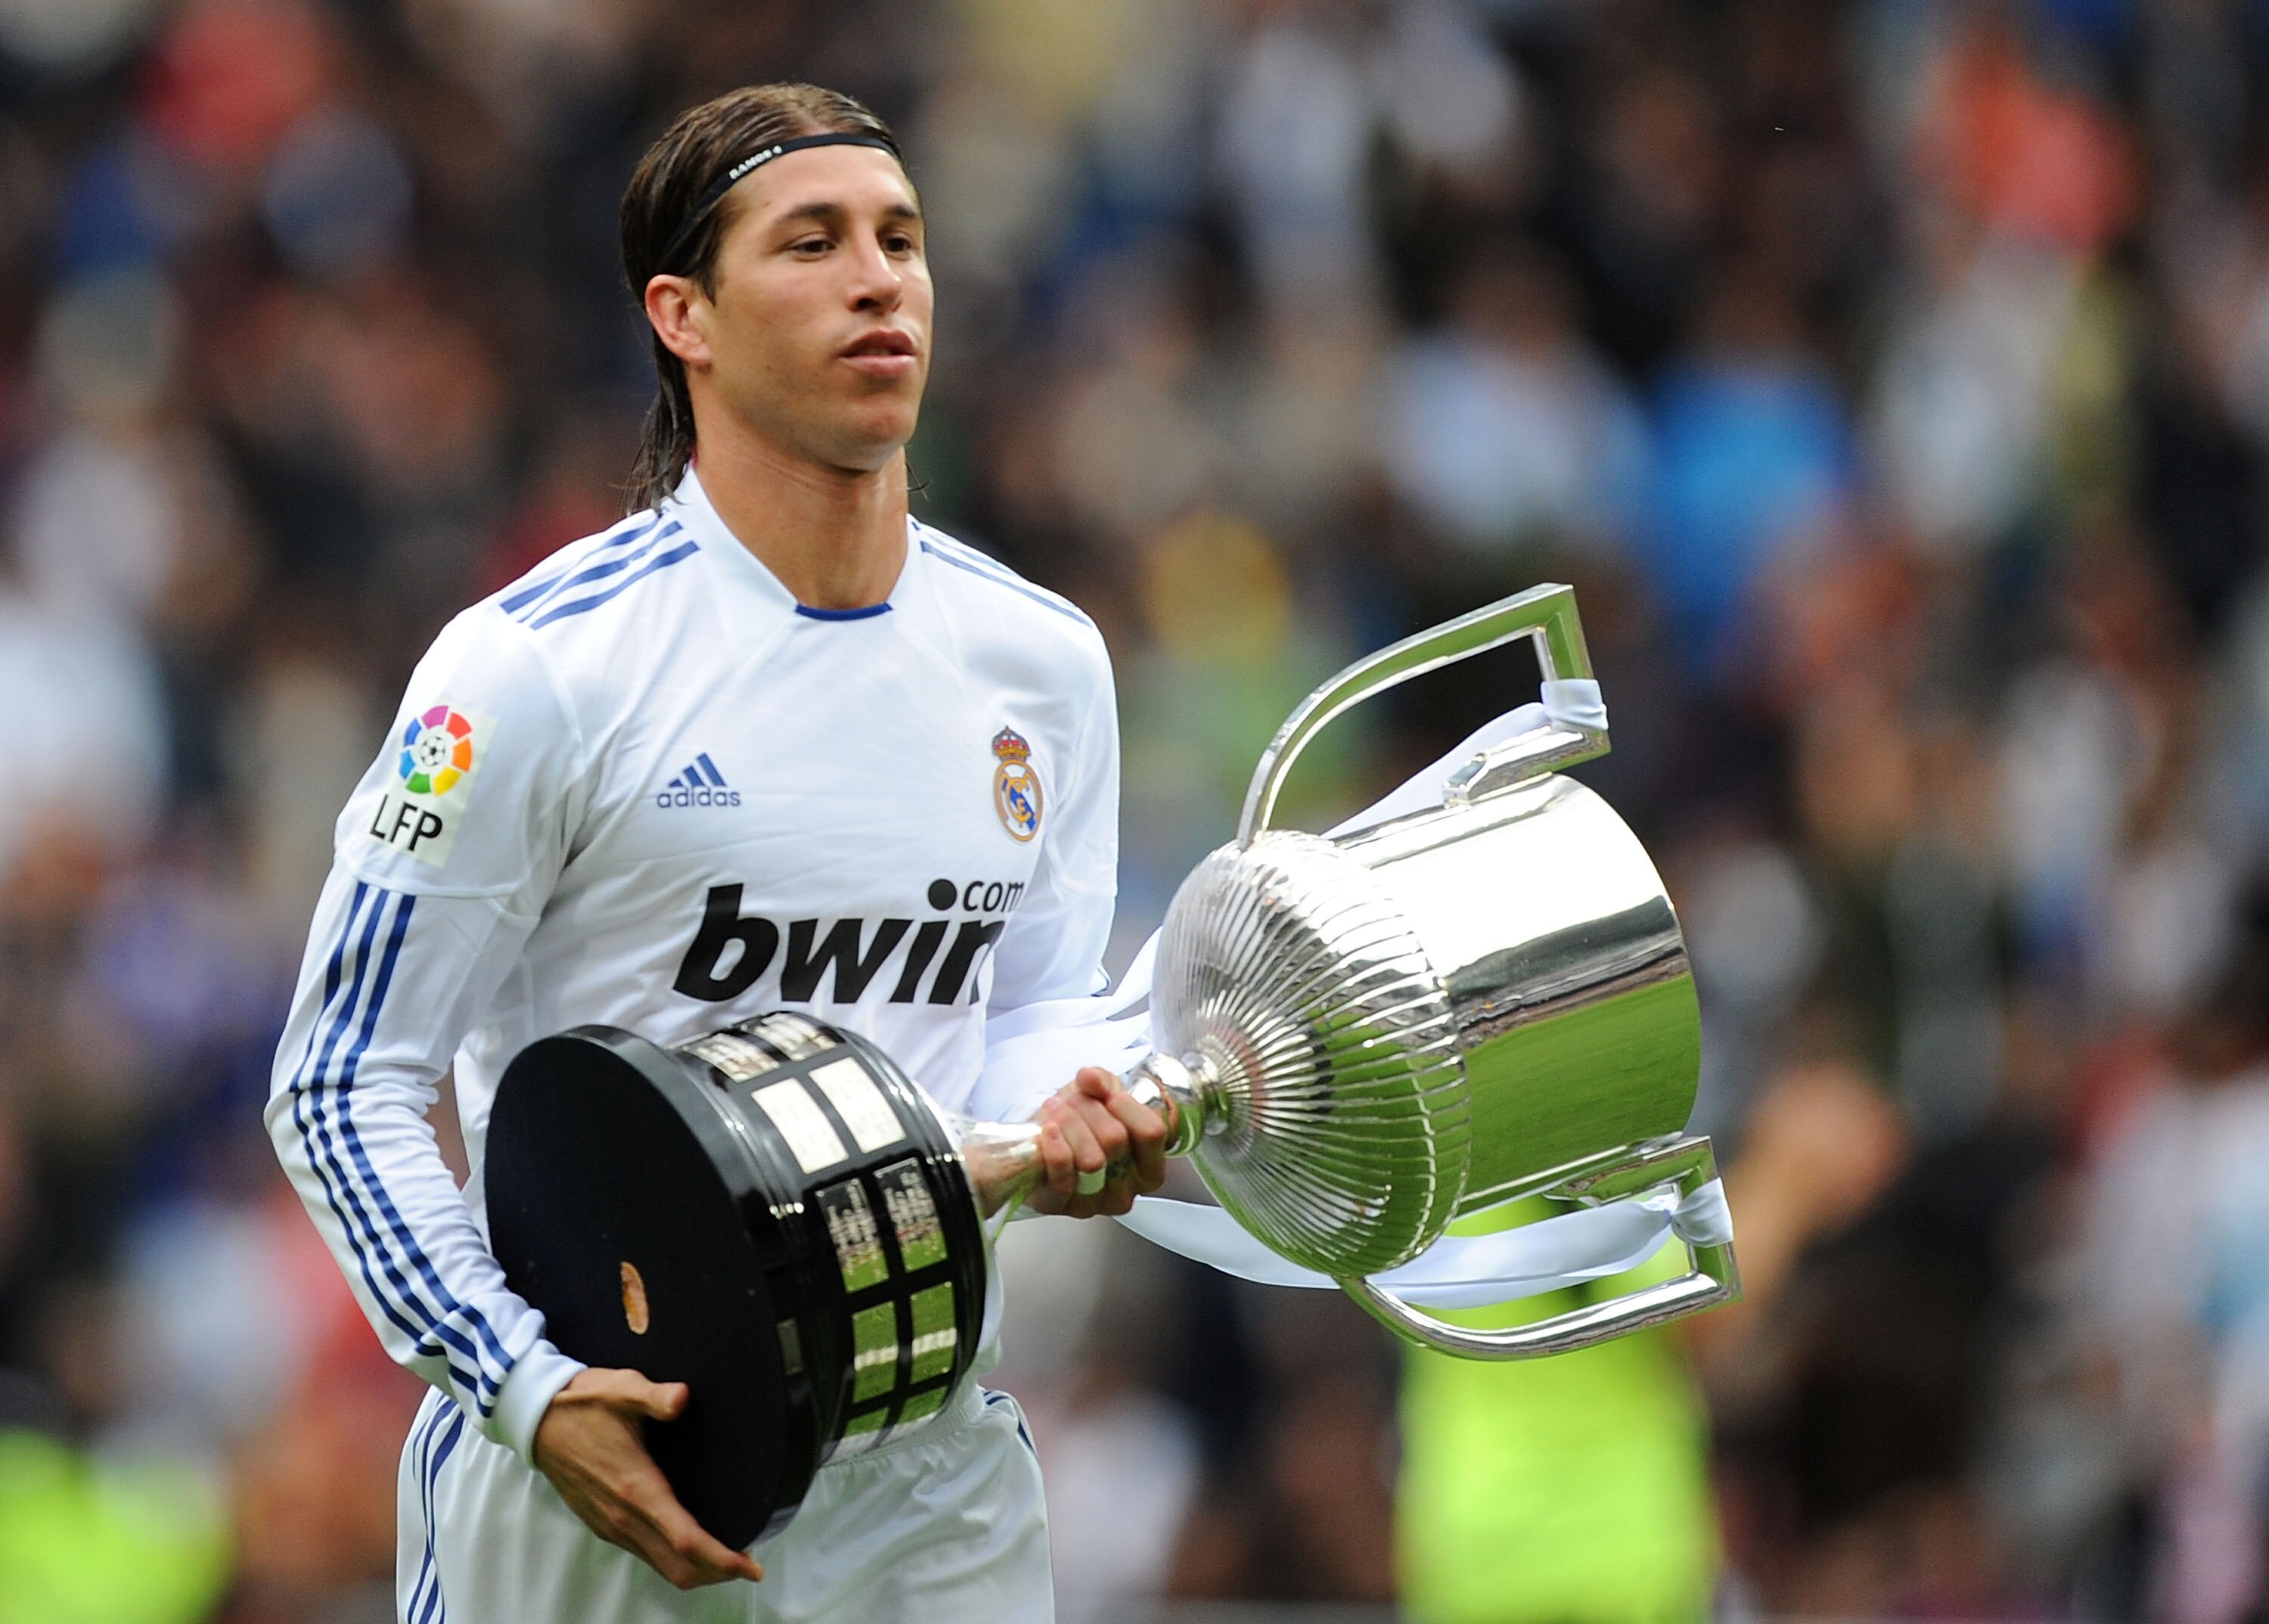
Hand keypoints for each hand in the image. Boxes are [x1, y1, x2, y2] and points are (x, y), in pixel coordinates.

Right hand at [531, 1368, 763, 1588]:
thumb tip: (684, 1397)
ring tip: (726, 1554)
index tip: (752, 1566)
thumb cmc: (581, 1404)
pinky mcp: (602, 1523)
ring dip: (695, 1568)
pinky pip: (644, 1554)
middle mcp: (624, 1517)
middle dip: (716, 1572)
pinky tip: (687, 1541)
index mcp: (636, 1489)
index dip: (723, 1559)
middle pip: (679, 1567)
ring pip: (661, 1565)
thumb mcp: (622, 1390)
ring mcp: (611, 1525)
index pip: (686, 1540)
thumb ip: (656, 1396)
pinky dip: (672, 1558)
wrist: (535, 1419)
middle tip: (748, 1564)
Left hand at [1023, 1066, 1167, 1217]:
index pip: (1152, 1132)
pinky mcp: (1062, 1206)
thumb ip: (1101, 1081)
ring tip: (1057, 1111)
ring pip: (1091, 1159)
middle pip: (1116, 1140)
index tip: (1109, 1094)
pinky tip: (1047, 1130)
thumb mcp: (1098, 1096)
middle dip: (1089, 1109)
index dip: (1127, 1105)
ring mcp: (1095, 1202)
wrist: (1043, 1145)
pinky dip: (1054, 1146)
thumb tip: (1091, 1079)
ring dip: (1069, 1123)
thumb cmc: (1080, 1124)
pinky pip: (1063, 1176)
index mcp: (1148, 1166)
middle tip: (1073, 1100)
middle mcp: (1127, 1190)